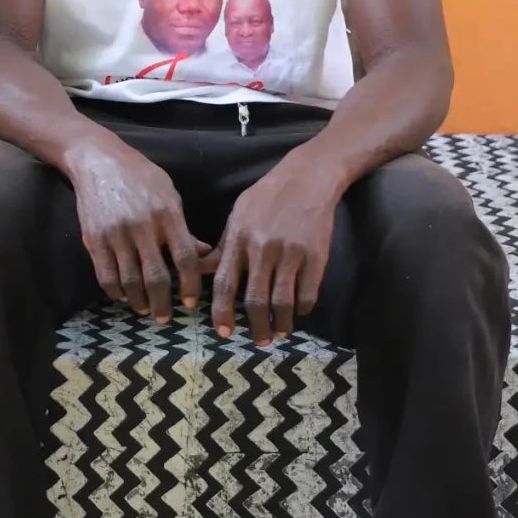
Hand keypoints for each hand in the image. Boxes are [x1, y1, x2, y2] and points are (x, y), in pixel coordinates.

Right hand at [67, 139, 212, 324]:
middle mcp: (142, 226)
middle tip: (165, 318)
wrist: (98, 160)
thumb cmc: (140, 175)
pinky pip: (106, 276)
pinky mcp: (94, 239)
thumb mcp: (169, 194)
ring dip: (139, 302)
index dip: (190, 285)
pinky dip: (115, 292)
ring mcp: (116, 234)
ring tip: (144, 309)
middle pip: (156, 277)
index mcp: (167, 214)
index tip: (190, 302)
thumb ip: (184, 227)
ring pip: (129, 281)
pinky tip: (123, 295)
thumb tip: (204, 255)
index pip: (184, 258)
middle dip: (162, 304)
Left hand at [208, 165, 338, 345]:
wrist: (307, 177)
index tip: (224, 331)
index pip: (224, 283)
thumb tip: (201, 270)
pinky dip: (302, 309)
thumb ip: (224, 246)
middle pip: (254, 300)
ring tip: (279, 331)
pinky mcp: (316, 257)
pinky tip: (298, 310)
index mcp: (239, 238)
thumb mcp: (239, 215)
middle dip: (256, 327)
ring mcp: (290, 254)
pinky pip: (308, 294)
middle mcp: (262, 248)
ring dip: (280, 324)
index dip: (222, 311)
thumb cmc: (267, 196)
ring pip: (282, 302)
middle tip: (259, 340)